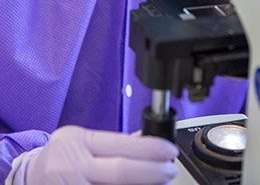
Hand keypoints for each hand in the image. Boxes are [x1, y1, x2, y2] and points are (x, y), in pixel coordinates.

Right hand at [21, 125, 178, 184]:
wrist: (30, 178)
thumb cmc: (59, 157)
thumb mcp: (80, 139)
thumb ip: (110, 143)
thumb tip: (145, 140)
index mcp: (79, 143)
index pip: (120, 144)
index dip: (148, 148)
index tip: (168, 151)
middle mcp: (75, 167)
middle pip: (120, 171)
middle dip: (151, 172)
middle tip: (170, 170)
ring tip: (158, 183)